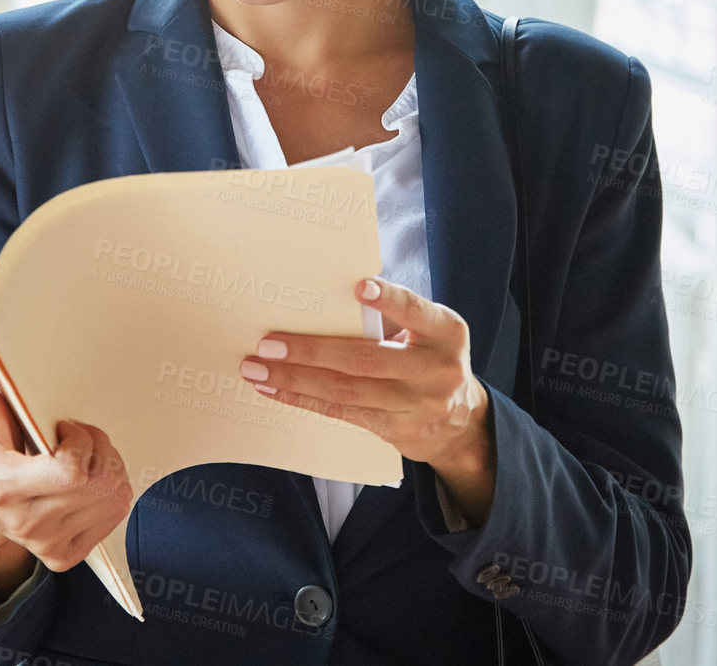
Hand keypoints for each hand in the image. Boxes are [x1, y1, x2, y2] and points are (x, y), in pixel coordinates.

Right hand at [0, 318, 132, 604]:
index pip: (71, 471)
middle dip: (98, 448)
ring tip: (80, 457)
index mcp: (5, 489)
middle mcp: (27, 525)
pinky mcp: (66, 556)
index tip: (64, 427)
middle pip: (100, 481)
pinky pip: (117, 512)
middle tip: (76, 436)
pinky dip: (110, 490)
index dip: (80, 441)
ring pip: (114, 495)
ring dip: (108, 466)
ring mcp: (48, 545)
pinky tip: (84, 481)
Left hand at [237, 277, 492, 474]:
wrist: (460, 423)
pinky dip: (303, 400)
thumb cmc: (430, 358)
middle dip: (311, 350)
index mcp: (445, 332)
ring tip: (257, 369)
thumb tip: (327, 297)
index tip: (359, 287)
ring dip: (295, 379)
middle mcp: (434, 370)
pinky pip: (340, 413)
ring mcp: (415, 405)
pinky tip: (274, 390)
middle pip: (365, 359)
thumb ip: (394, 316)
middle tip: (268, 342)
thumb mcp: (429, 332)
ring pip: (345, 391)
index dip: (389, 300)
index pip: (416, 312)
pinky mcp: (393, 429)